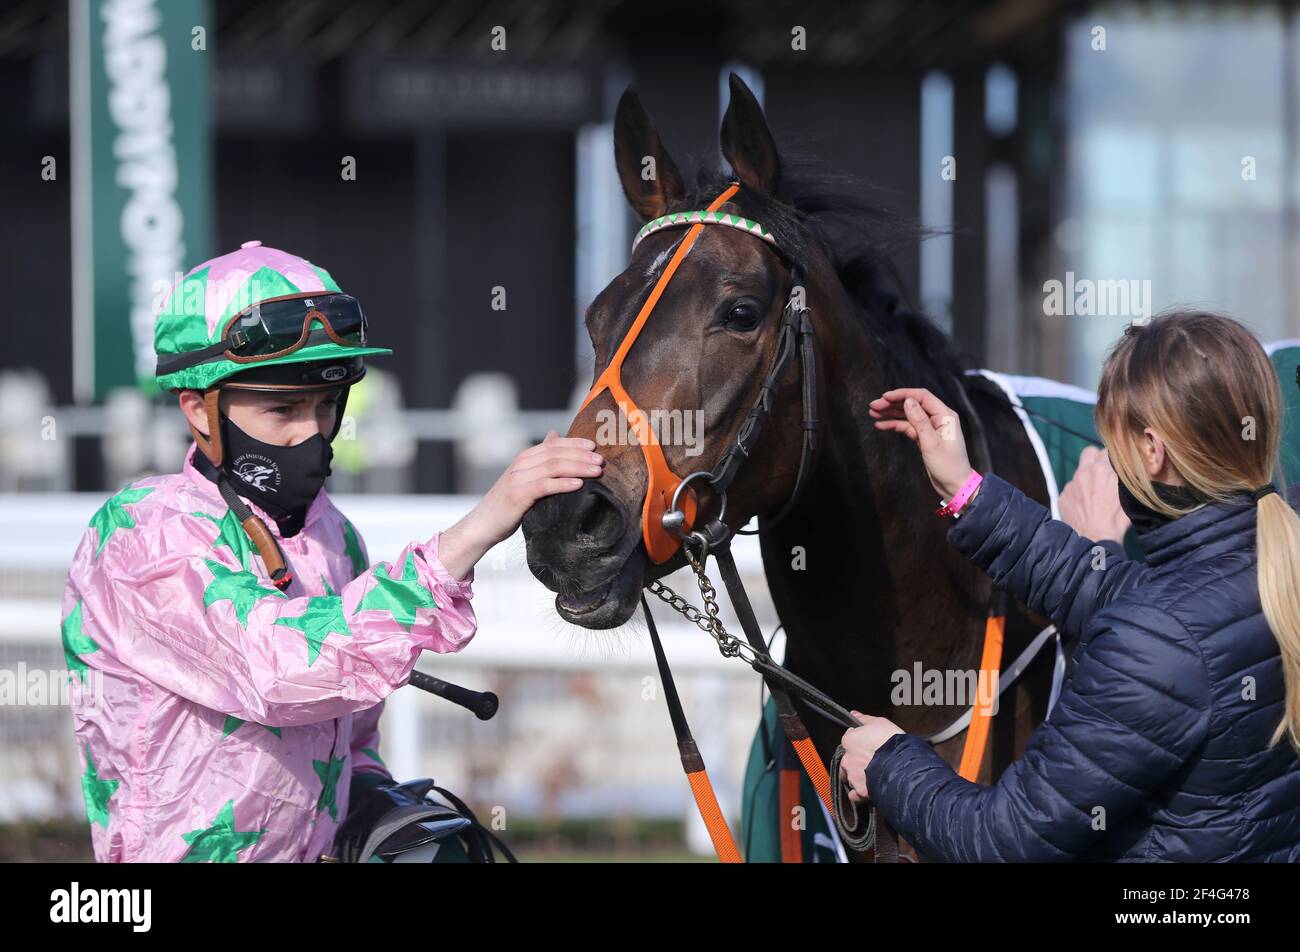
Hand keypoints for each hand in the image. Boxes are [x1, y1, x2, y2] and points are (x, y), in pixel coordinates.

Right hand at [437, 431, 603, 578]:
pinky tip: (578, 485)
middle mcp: (521, 464)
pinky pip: (544, 485)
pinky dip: (563, 483)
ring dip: (578, 467)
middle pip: (556, 453)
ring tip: (596, 471)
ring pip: (553, 466)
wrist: (483, 524)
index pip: (554, 444)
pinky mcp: (518, 495)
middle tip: (601, 460)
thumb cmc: (508, 503)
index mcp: (525, 457)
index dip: (575, 443)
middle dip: (581, 455)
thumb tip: (554, 434)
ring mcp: (518, 478)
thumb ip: (540, 458)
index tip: (595, 446)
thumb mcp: (525, 477)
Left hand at [838, 712, 903, 802]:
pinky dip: (858, 794)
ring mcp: (852, 776)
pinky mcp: (860, 791)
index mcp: (849, 741)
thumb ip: (864, 719)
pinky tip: (867, 791)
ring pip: (850, 777)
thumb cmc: (891, 742)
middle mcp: (847, 759)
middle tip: (871, 762)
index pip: (848, 740)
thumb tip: (854, 714)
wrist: (901, 765)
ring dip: (857, 777)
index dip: (859, 743)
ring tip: (872, 776)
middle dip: (855, 761)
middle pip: (847, 760)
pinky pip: (854, 795)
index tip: (867, 745)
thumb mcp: (880, 723)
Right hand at [868, 388, 974, 499]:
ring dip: (891, 413)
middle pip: (913, 404)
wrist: (955, 486)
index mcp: (945, 415)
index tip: (884, 397)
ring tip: (873, 413)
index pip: (922, 397)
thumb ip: (919, 421)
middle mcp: (938, 418)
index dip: (902, 394)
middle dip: (893, 404)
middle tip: (873, 406)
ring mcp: (931, 427)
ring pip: (908, 415)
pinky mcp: (924, 437)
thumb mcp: (931, 443)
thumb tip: (908, 401)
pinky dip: (895, 425)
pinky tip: (881, 425)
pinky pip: (908, 427)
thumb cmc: (948, 466)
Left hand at [1059, 446, 1130, 543]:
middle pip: (1089, 453)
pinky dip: (1077, 494)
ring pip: (1079, 474)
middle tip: (1103, 471)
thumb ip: (1123, 477)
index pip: (1106, 451)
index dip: (1112, 457)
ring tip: (1094, 495)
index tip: (1115, 464)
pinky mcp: (1062, 497)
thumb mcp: (1127, 495)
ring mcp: (1070, 485)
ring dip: (1087, 479)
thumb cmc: (1117, 519)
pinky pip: (1071, 490)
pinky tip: (1084, 506)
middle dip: (1096, 459)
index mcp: (1101, 469)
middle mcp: (1083, 473)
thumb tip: (1125, 467)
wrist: (1095, 539)